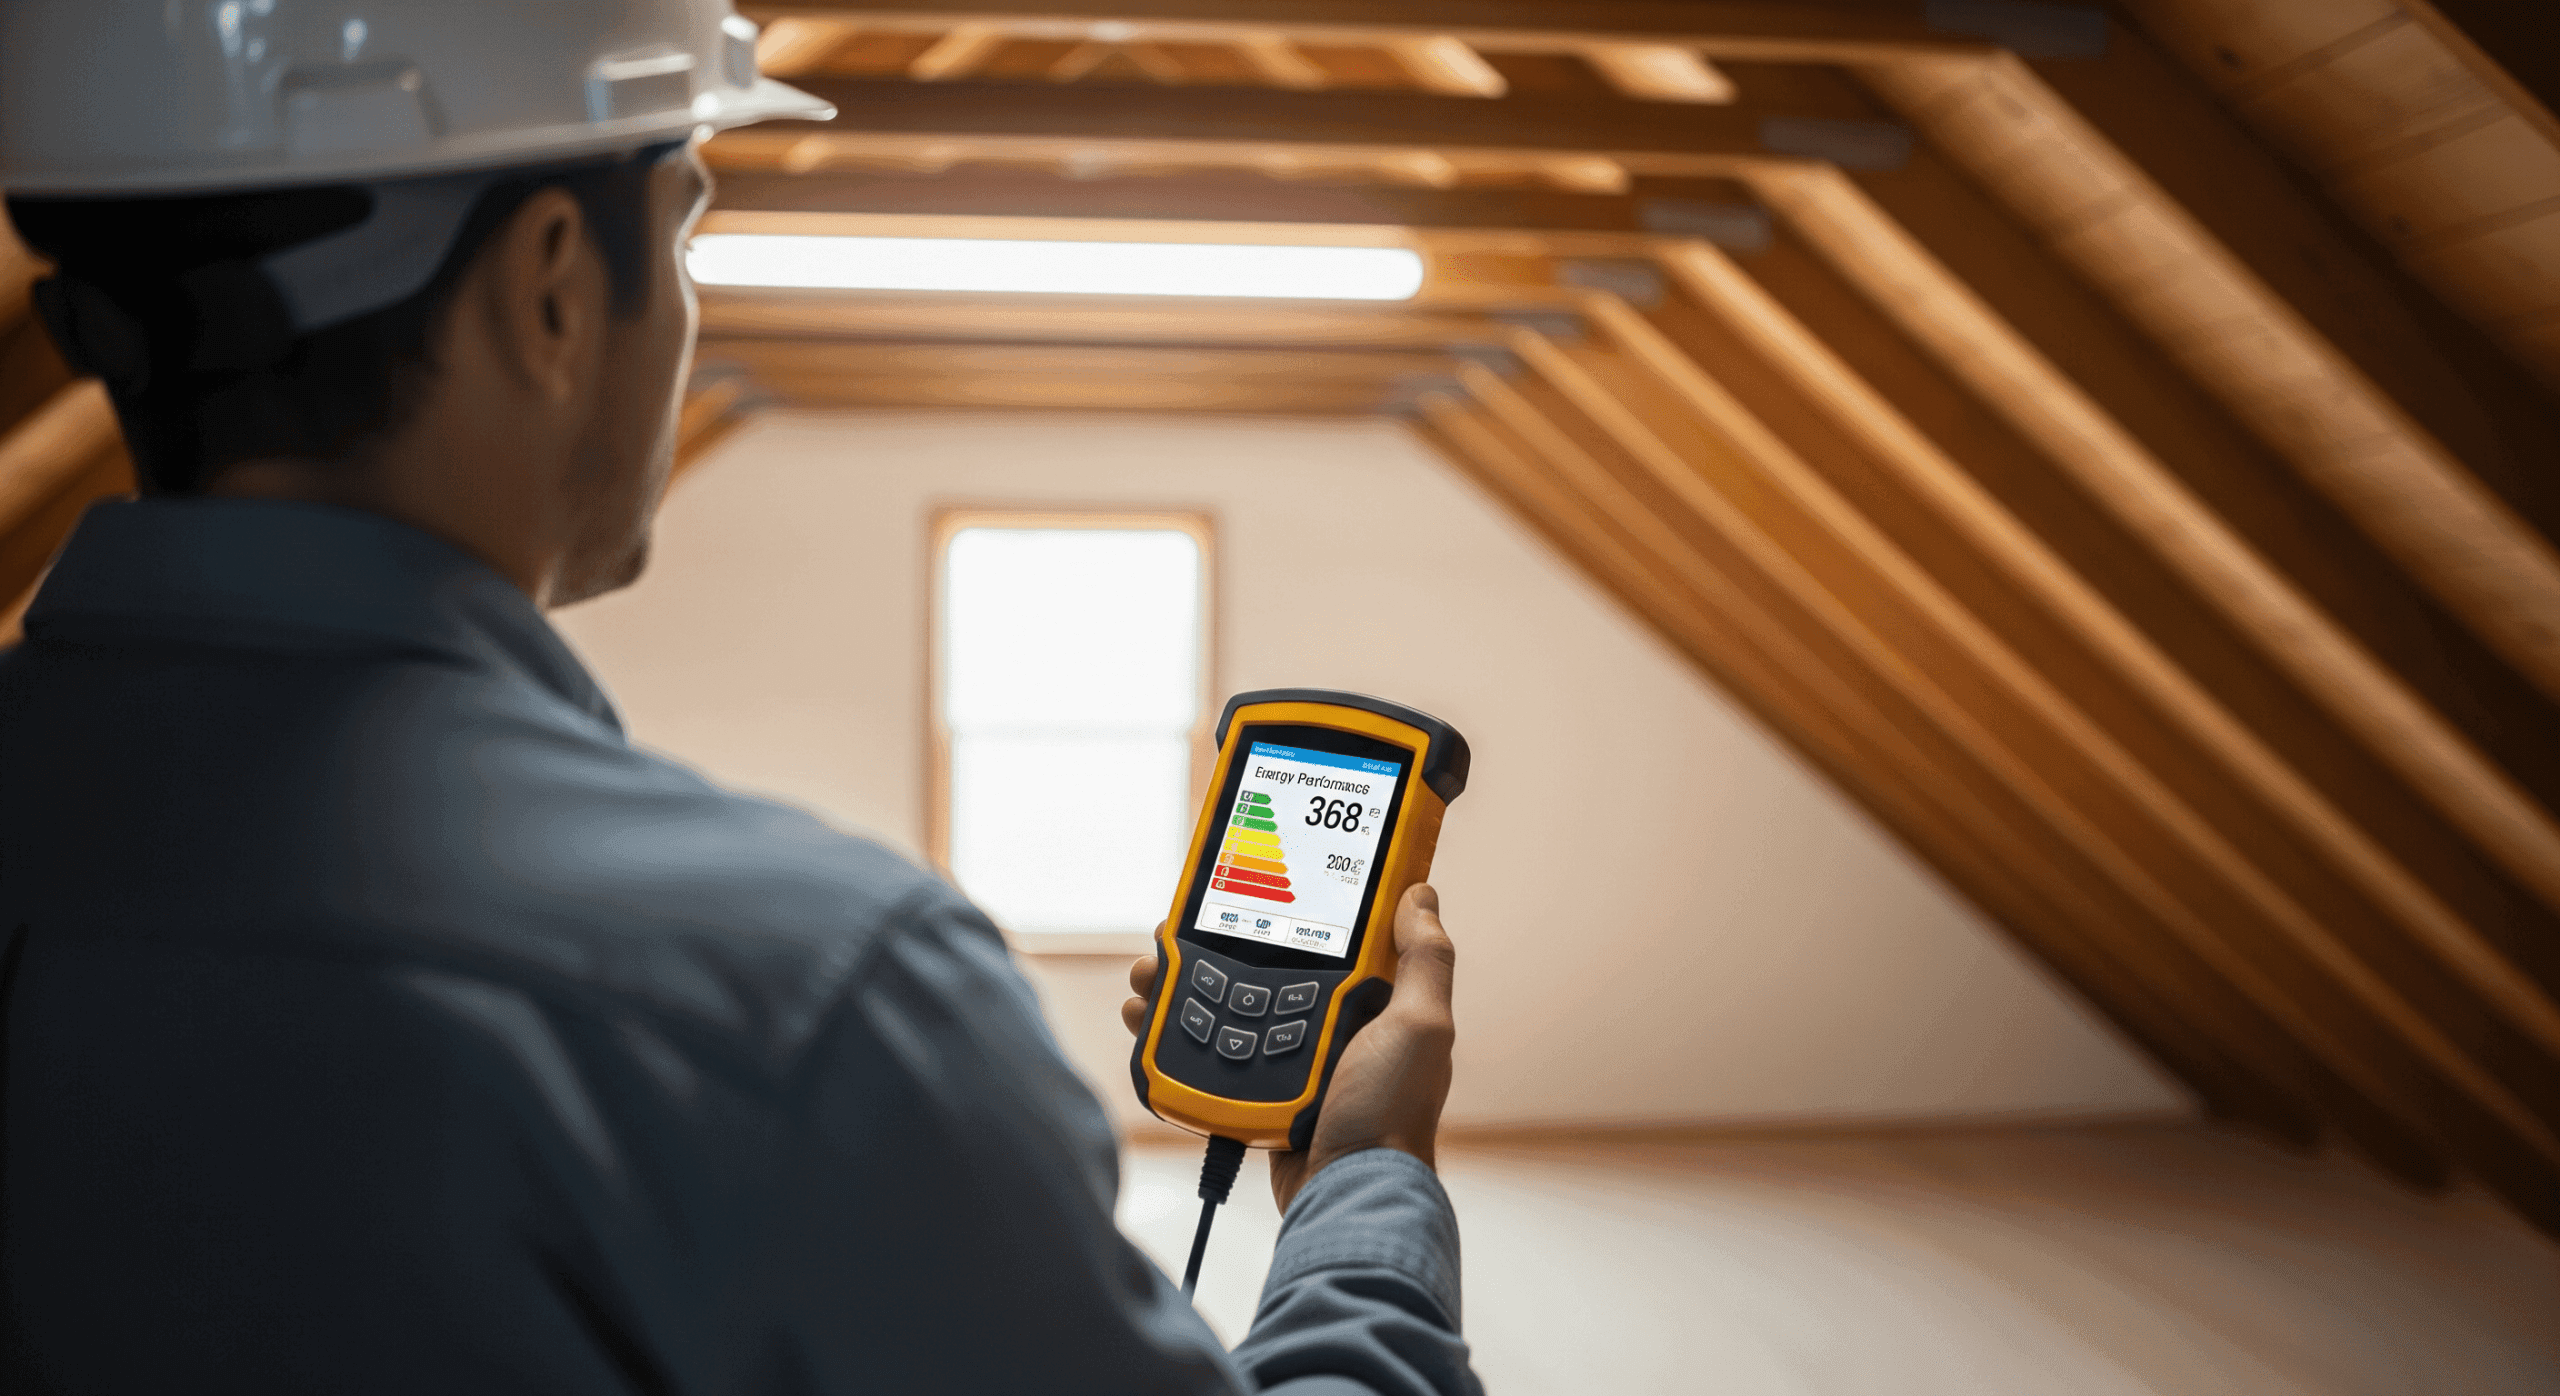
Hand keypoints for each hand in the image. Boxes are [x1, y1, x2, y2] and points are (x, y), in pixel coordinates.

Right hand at [1120, 884, 1457, 1212]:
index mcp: (1369, 1003)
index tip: (1238, 891)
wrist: (1348, 1193)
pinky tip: (1145, 1019)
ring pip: (1224, 1007)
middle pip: (1258, 969)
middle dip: (1210, 948)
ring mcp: (1288, 1061)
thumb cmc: (1390, 1112)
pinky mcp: (1256, 1094)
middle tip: (1168, 935)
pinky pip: (1209, 1054)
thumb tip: (1420, 892)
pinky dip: (1174, 1035)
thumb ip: (1423, 960)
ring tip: (1146, 975)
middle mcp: (1328, 1027)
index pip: (1320, 941)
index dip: (1279, 912)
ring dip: (1179, 987)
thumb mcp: (1420, 1025)